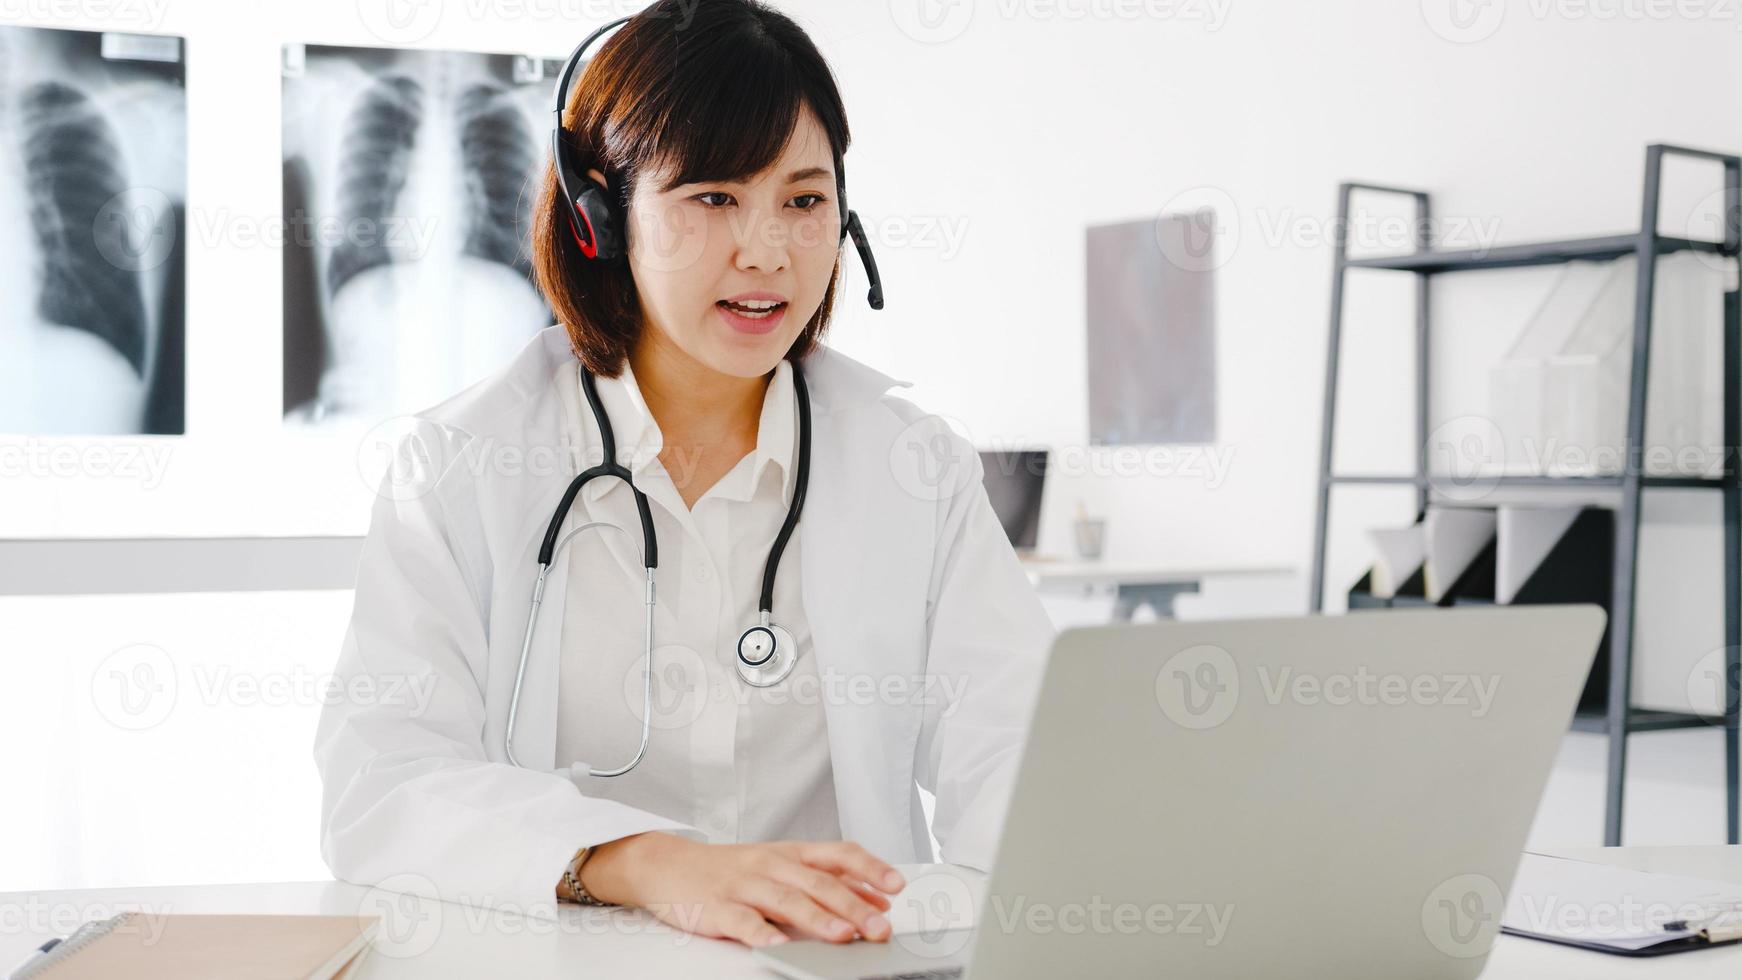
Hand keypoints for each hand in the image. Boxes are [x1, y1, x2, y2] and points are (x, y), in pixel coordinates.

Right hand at [577, 831, 906, 946]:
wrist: (668, 865)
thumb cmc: (731, 868)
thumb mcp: (781, 865)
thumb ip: (827, 879)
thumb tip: (875, 897)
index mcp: (790, 853)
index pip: (838, 854)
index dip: (869, 868)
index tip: (896, 885)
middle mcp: (771, 865)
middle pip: (819, 882)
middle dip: (854, 905)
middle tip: (880, 926)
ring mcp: (744, 885)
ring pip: (787, 901)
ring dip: (819, 920)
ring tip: (844, 937)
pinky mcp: (718, 908)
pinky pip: (743, 922)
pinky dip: (762, 934)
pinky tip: (779, 947)